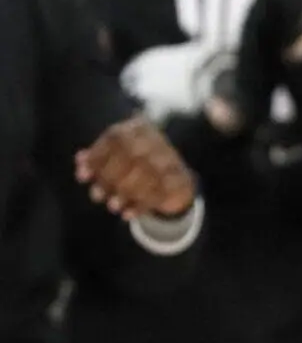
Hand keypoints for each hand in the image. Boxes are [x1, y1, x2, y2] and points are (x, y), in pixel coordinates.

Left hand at [76, 117, 196, 219]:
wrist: (172, 179)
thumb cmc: (131, 167)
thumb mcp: (113, 159)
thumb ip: (96, 158)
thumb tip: (80, 160)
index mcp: (137, 128)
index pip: (115, 137)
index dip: (96, 158)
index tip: (81, 178)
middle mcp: (156, 139)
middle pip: (133, 153)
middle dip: (111, 177)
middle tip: (96, 196)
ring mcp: (171, 157)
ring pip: (150, 171)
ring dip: (127, 192)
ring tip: (112, 206)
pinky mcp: (180, 178)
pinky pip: (162, 191)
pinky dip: (142, 205)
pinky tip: (128, 214)